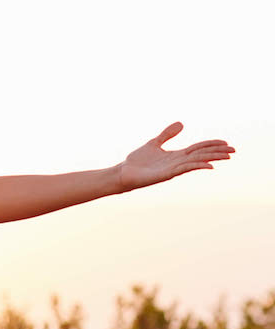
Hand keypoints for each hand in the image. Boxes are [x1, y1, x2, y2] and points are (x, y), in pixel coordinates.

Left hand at [116, 122, 234, 191]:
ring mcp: (173, 169)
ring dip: (212, 158)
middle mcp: (177, 162)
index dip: (211, 145)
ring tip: (226, 156)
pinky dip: (197, 166)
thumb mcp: (154, 143)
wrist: (123, 173)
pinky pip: (184, 169)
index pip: (198, 148)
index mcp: (176, 155)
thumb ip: (167, 135)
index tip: (226, 143)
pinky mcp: (166, 175)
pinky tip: (209, 165)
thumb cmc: (138, 161)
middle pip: (201, 155)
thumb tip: (182, 123)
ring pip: (196, 161)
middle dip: (217, 152)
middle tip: (234, 151)